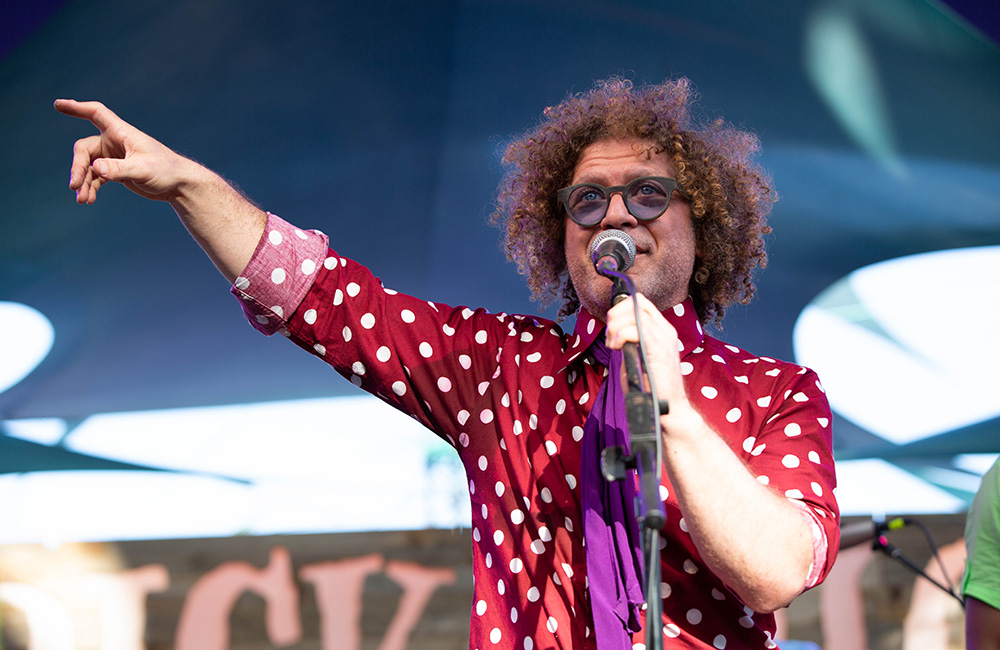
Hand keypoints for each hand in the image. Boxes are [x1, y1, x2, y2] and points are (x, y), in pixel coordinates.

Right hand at [54, 99, 188, 203]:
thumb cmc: (166, 171)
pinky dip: (91, 187)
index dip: (76, 108)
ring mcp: (114, 157)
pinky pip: (96, 177)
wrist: (179, 186)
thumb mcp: (142, 169)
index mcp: (121, 133)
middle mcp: (114, 142)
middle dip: (78, 167)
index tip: (57, 105)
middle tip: (75, 186)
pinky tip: (89, 200)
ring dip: (83, 182)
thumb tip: (96, 168)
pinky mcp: (116, 172)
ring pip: (89, 166)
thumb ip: (118, 169)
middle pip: (85, 149)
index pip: (95, 113)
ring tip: (82, 200)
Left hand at [604, 293, 690, 418]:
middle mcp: (665, 330)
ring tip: (613, 346)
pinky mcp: (659, 349)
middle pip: (637, 302)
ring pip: (635, 312)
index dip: (620, 308)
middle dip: (615, 315)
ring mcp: (664, 338)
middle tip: (610, 337)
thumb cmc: (649, 386)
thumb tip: (613, 330)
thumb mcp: (636, 356)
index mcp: (661, 330)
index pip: (640, 302)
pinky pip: (636, 329)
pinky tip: (618, 348)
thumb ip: (628, 340)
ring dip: (616, 327)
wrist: (666, 406)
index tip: (611, 328)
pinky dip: (621, 335)